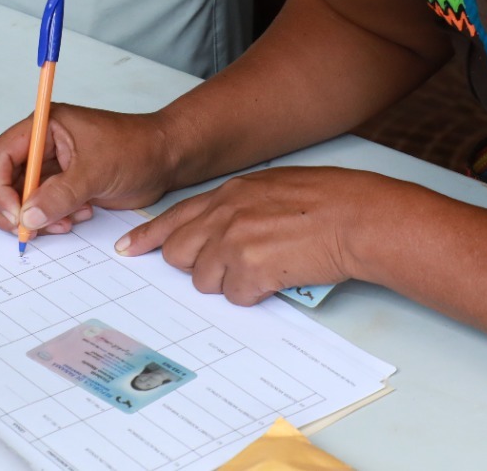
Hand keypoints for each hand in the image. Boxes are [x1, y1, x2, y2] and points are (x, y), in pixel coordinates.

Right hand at [0, 103, 179, 238]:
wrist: (164, 159)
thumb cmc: (136, 148)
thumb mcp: (97, 171)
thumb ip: (60, 195)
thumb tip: (27, 217)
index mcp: (43, 125)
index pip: (0, 155)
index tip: (14, 215)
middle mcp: (40, 144)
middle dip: (8, 207)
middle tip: (25, 230)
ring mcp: (49, 166)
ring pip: (18, 197)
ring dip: (33, 216)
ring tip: (64, 223)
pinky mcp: (60, 186)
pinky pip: (39, 208)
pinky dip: (50, 219)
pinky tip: (79, 217)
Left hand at [115, 167, 391, 305]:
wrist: (357, 217)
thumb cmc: (329, 201)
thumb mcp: (275, 188)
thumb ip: (241, 206)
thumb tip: (223, 231)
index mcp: (231, 193)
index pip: (175, 216)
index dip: (149, 236)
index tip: (129, 248)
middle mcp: (225, 214)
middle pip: (179, 253)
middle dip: (197, 265)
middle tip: (228, 267)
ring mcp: (235, 242)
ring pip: (204, 280)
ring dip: (231, 282)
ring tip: (266, 267)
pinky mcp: (251, 270)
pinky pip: (236, 297)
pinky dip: (255, 295)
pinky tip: (279, 277)